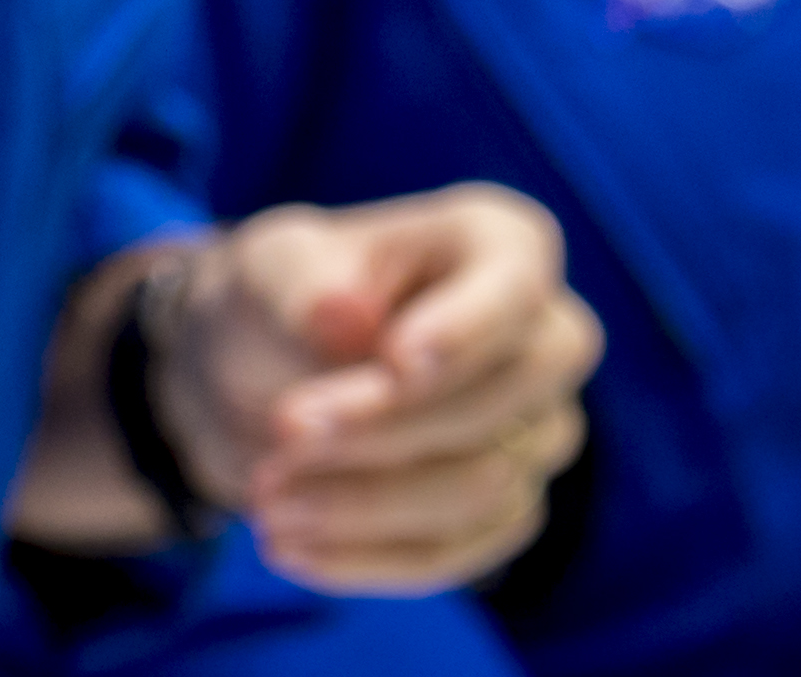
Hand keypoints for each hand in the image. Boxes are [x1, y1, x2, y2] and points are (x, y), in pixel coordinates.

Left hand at [148, 186, 600, 591]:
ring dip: (364, 501)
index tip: (394, 358)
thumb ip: (305, 284)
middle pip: (502, 400)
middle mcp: (542, 339)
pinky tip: (292, 548)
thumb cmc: (283, 295)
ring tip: (265, 497)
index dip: (465, 329)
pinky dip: (368, 555)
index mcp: (499, 244)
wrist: (258, 375)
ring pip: (482, 488)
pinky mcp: (505, 510)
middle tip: (284, 429)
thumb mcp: (272, 267)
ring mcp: (536, 433)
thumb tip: (346, 316)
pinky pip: (458, 551)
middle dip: (390, 425)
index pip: (514, 286)